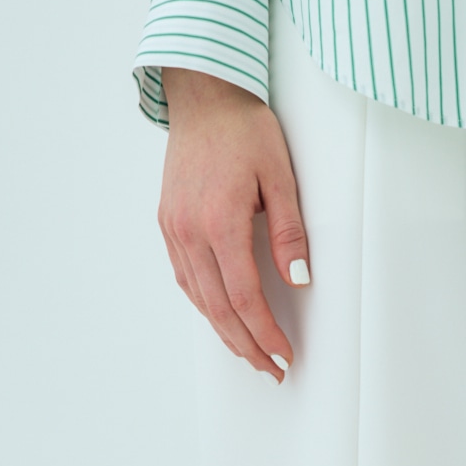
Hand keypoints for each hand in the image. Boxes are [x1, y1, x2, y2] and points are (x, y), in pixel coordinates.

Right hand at [158, 68, 310, 382]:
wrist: (204, 96)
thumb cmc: (245, 130)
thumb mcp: (280, 177)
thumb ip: (289, 233)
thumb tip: (297, 282)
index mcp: (219, 221)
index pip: (245, 297)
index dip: (265, 333)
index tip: (284, 354)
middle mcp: (189, 231)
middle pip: (218, 308)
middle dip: (246, 345)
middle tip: (270, 369)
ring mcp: (173, 229)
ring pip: (198, 298)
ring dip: (225, 332)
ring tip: (250, 353)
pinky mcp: (168, 224)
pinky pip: (185, 278)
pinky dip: (205, 305)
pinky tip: (222, 318)